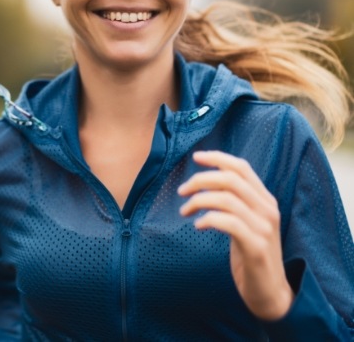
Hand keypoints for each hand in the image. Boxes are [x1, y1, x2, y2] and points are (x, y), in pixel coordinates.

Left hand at [177, 150, 293, 319]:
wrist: (270, 293)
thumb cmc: (250, 253)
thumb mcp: (245, 221)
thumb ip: (233, 200)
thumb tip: (205, 180)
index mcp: (265, 199)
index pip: (241, 167)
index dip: (218, 158)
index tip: (195, 157)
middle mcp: (267, 209)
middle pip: (231, 179)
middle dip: (201, 180)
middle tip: (181, 191)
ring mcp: (264, 228)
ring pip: (227, 199)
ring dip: (199, 200)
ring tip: (185, 211)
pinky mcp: (256, 247)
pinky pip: (229, 223)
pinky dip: (209, 219)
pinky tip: (198, 226)